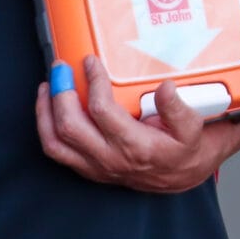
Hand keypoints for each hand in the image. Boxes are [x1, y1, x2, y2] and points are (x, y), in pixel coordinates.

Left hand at [35, 56, 236, 192]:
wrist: (183, 177)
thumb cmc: (186, 149)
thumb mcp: (193, 128)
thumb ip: (178, 109)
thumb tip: (165, 88)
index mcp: (136, 147)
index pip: (102, 111)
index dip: (93, 82)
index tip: (91, 61)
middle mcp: (111, 159)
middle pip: (70, 127)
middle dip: (61, 93)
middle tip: (62, 68)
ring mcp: (97, 167)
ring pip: (56, 143)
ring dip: (46, 112)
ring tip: (47, 86)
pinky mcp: (89, 169)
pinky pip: (58, 152)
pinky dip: (47, 128)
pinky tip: (50, 108)